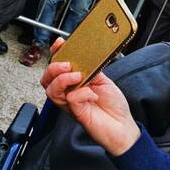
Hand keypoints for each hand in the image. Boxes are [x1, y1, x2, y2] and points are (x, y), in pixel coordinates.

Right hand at [41, 38, 140, 155]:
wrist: (123, 126)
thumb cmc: (114, 106)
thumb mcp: (104, 81)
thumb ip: (92, 70)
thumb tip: (85, 58)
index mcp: (74, 83)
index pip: (57, 68)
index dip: (55, 54)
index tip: (59, 44)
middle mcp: (69, 93)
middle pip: (47, 79)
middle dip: (53, 68)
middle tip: (68, 65)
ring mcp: (71, 104)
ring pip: (51, 89)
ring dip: (63, 79)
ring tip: (78, 77)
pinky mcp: (76, 112)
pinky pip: (70, 99)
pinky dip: (81, 93)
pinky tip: (92, 95)